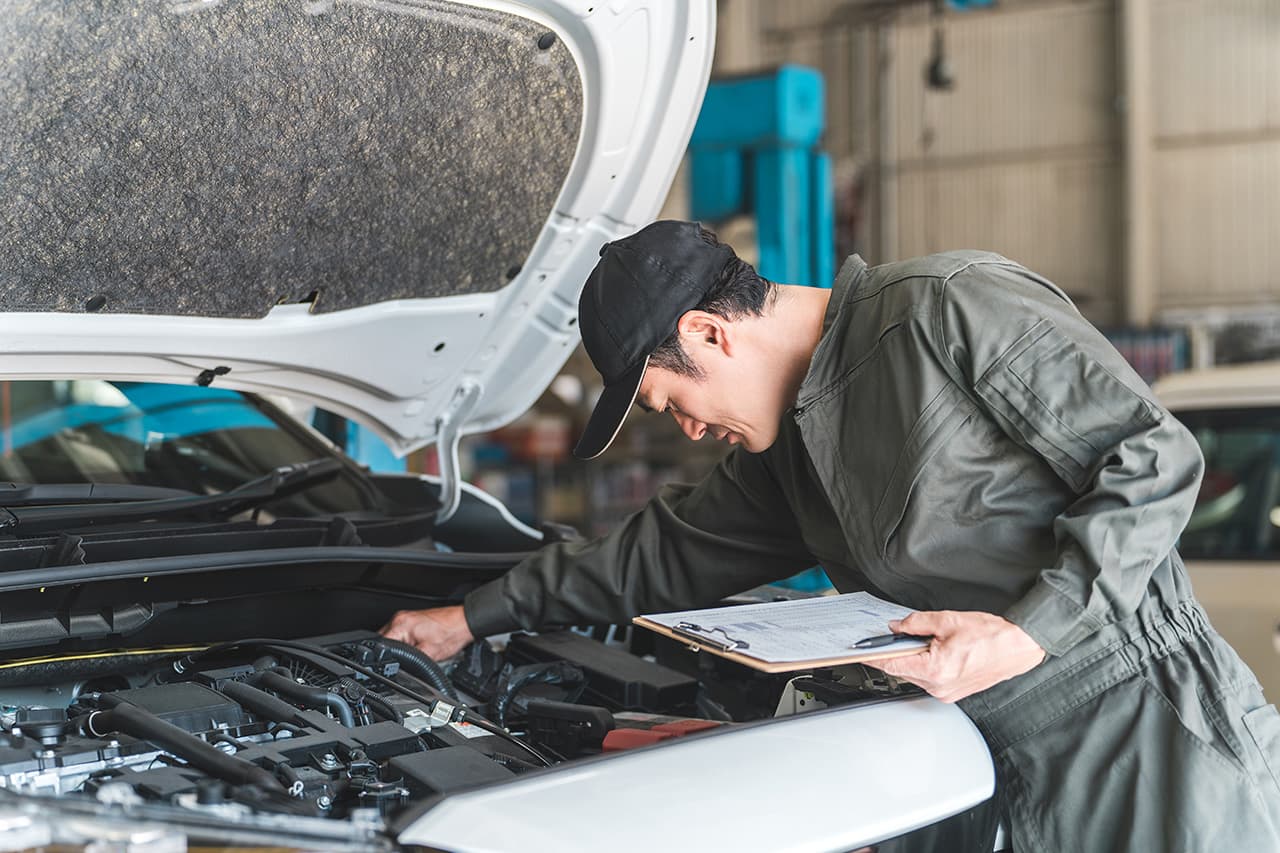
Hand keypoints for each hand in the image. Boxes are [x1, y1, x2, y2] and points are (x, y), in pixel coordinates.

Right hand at [379, 605, 474, 659]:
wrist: (464, 622)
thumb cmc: (451, 634)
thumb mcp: (429, 654)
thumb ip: (410, 661)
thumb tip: (398, 668)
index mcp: (401, 625)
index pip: (381, 645)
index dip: (386, 658)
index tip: (391, 665)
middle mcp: (400, 618)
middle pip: (384, 641)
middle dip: (393, 653)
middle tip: (409, 657)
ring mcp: (405, 617)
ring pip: (392, 637)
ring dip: (399, 647)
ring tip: (417, 648)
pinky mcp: (411, 620)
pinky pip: (400, 633)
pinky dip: (404, 641)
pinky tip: (416, 644)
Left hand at [872, 610, 1044, 702]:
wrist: (1019, 646)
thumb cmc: (991, 635)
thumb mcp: (947, 620)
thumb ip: (916, 623)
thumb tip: (897, 627)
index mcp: (935, 670)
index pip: (892, 664)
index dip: (875, 655)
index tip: (862, 650)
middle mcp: (939, 687)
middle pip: (902, 670)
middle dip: (898, 652)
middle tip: (899, 634)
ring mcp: (947, 693)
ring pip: (914, 675)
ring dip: (913, 658)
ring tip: (927, 641)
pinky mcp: (954, 693)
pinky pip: (929, 679)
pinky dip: (926, 665)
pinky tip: (935, 651)